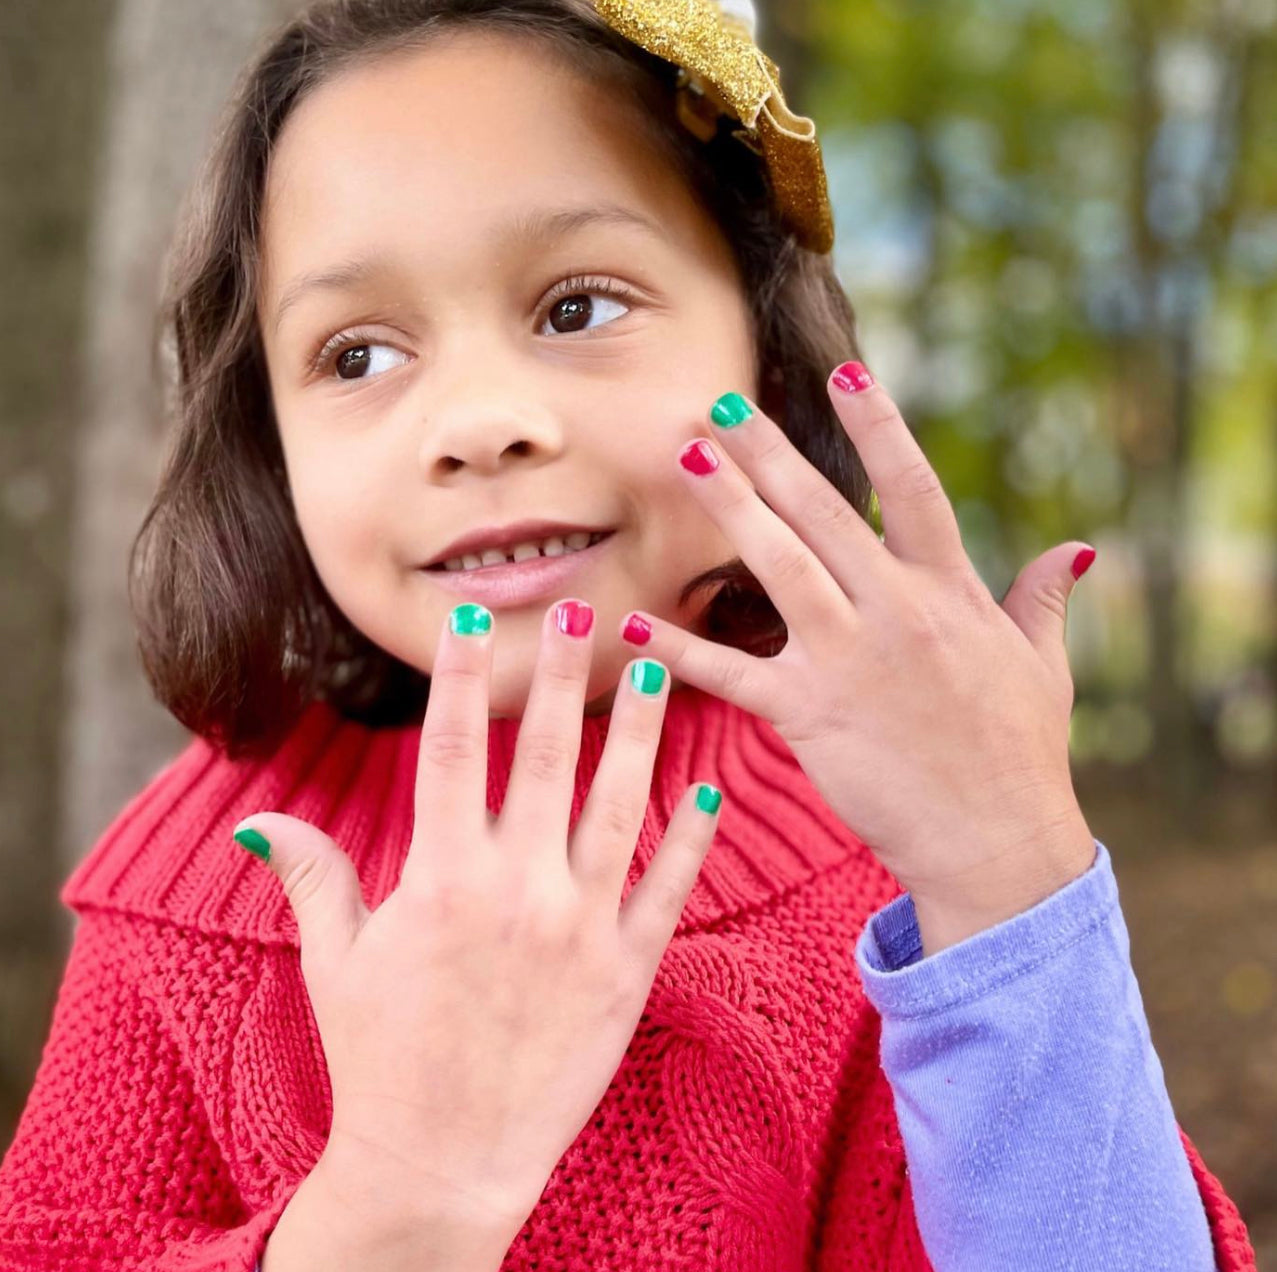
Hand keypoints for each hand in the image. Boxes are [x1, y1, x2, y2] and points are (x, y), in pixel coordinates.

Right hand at [232, 600, 721, 1238]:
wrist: (443, 1166)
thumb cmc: (381, 1060)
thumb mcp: (336, 964)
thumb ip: (315, 879)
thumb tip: (263, 823)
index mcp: (442, 877)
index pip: (454, 749)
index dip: (466, 675)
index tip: (478, 619)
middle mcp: (516, 890)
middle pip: (544, 757)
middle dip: (562, 676)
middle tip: (582, 611)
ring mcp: (580, 929)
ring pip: (620, 806)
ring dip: (641, 734)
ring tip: (661, 671)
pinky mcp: (627, 972)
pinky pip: (667, 888)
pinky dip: (691, 836)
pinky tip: (708, 787)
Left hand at [621, 363, 1097, 954]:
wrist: (997, 843)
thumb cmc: (1021, 754)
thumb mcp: (1043, 666)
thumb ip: (1043, 599)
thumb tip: (1075, 549)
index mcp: (950, 591)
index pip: (914, 488)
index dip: (878, 425)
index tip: (844, 371)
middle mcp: (896, 610)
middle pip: (824, 512)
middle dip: (768, 454)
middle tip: (719, 405)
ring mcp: (850, 658)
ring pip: (778, 565)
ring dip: (729, 508)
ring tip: (685, 459)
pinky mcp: (810, 714)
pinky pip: (733, 673)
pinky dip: (682, 649)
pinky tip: (637, 621)